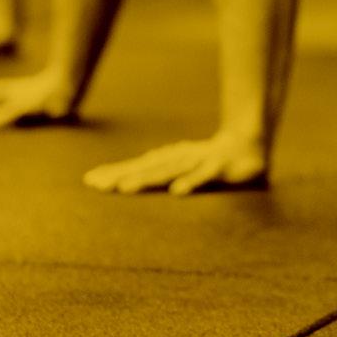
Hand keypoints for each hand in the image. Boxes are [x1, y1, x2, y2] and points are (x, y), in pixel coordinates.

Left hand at [82, 134, 268, 194]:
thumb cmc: (209, 159)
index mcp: (169, 159)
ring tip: (124, 189)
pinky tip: (177, 192)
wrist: (247, 143)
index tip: (89, 181)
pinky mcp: (219, 167)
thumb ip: (158, 173)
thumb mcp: (181, 167)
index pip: (137, 166)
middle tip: (95, 184)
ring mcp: (198, 160)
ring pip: (169, 170)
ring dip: (147, 179)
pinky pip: (204, 176)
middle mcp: (179, 157)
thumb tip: (126, 180)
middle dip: (121, 175)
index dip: (114, 172)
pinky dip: (190, 182)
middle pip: (146, 168)